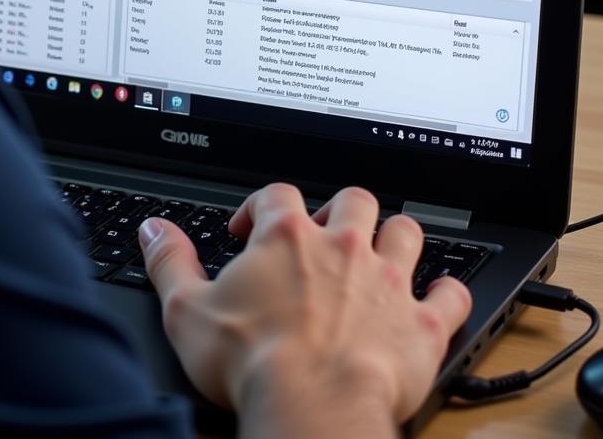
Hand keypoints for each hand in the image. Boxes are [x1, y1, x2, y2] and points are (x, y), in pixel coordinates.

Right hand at [139, 184, 470, 438]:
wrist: (312, 408)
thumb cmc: (252, 362)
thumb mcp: (185, 309)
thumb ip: (168, 260)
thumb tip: (152, 229)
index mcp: (286, 238)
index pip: (277, 194)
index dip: (261, 205)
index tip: (248, 228)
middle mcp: (342, 247)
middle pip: (352, 200)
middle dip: (339, 209)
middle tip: (323, 233)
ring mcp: (387, 283)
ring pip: (404, 231)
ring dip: (395, 235)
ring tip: (381, 250)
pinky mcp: (422, 325)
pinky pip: (450, 294)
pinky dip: (447, 292)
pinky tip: (439, 296)